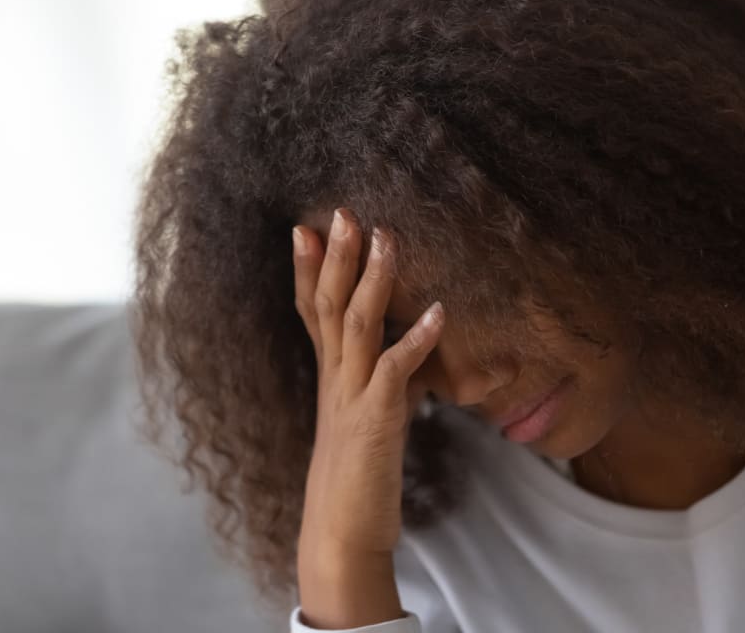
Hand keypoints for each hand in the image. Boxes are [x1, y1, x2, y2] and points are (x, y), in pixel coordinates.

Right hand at [292, 208, 444, 626]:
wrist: (341, 534)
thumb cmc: (356, 479)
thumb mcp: (364, 421)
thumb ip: (377, 386)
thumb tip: (400, 361)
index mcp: (330, 378)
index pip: (312, 312)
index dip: (306, 269)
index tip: (305, 226)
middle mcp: (334, 380)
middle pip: (328, 306)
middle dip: (335, 256)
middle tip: (342, 210)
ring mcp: (351, 398)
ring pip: (356, 326)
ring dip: (373, 280)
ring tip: (388, 237)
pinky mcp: (375, 420)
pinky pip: (395, 371)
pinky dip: (416, 339)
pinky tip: (439, 312)